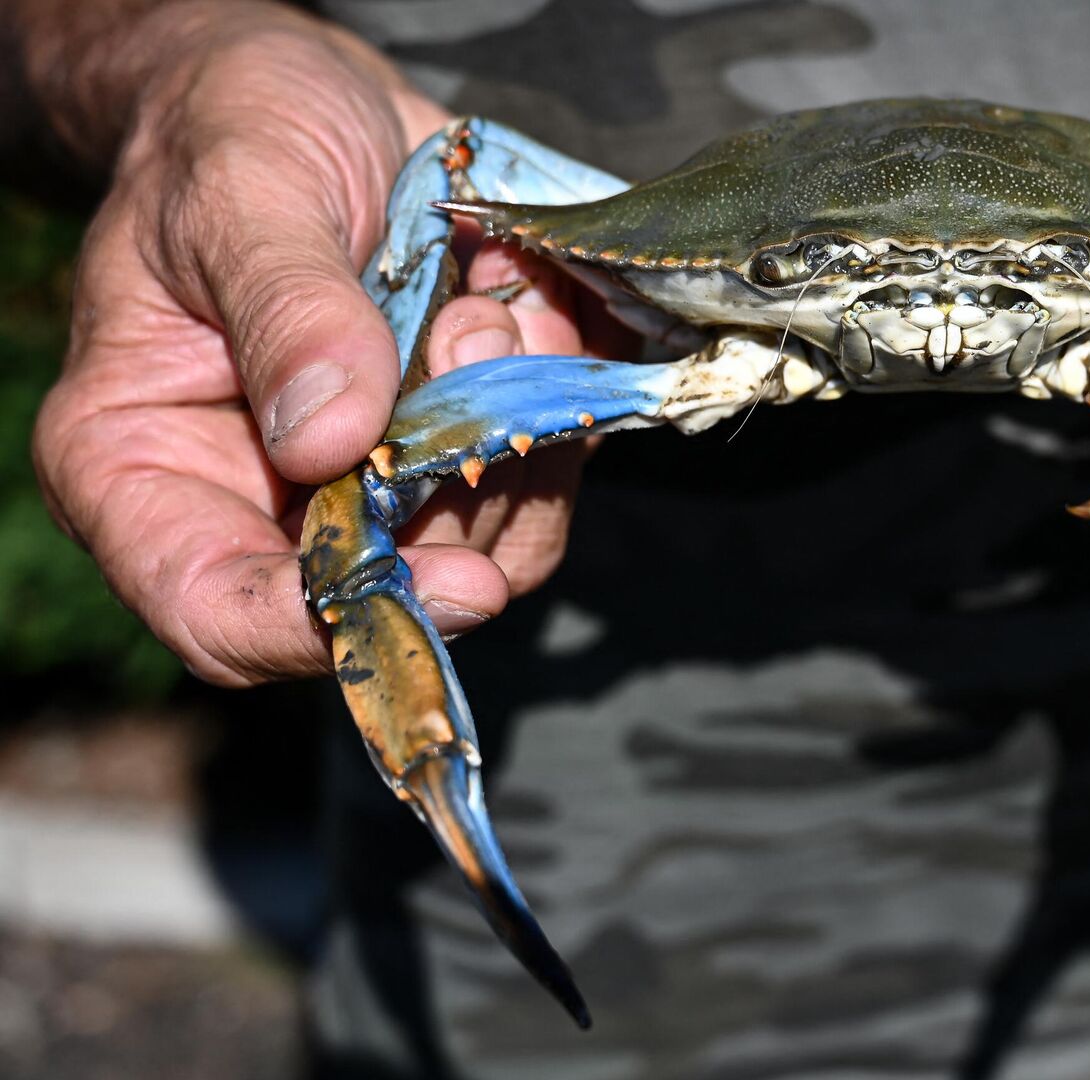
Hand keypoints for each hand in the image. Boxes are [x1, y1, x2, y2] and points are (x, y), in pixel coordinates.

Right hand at [30, 4, 588, 685]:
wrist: (311, 95)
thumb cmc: (231, 131)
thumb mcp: (239, 193)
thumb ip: (286, 311)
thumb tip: (329, 439)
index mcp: (145, 463)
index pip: (217, 611)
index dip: (326, 626)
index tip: (448, 583)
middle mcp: (261, 498)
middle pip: (381, 593)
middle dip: (460, 495)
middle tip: (475, 349)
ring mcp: (373, 480)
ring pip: (483, 542)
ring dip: (517, 433)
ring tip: (483, 303)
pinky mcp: (460, 445)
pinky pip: (540, 476)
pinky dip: (558, 403)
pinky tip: (523, 307)